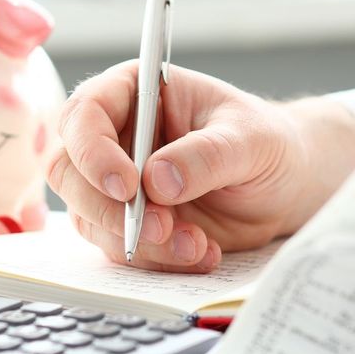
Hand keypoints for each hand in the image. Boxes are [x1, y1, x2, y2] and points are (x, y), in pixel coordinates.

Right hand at [47, 60, 354, 271]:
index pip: (85, 114)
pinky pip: (121, 248)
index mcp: (136, 93)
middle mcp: (117, 138)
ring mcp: (120, 184)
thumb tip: (156, 181)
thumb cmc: (267, 143)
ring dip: (139, 242)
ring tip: (197, 245)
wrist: (285, 185)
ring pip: (91, 217)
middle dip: (109, 208)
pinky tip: (202, 252)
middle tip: (160, 227)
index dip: (93, 152)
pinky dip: (157, 260)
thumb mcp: (250, 140)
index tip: (128, 187)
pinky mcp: (132, 223)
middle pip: (69, 171)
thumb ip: (205, 155)